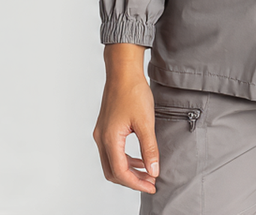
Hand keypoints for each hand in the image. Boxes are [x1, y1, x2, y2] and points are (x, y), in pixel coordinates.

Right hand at [93, 46, 158, 194]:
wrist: (123, 70)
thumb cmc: (133, 91)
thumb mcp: (146, 121)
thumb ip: (150, 148)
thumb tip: (154, 170)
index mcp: (109, 138)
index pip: (120, 172)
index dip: (136, 183)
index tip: (152, 185)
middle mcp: (101, 138)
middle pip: (113, 171)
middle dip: (132, 180)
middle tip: (151, 182)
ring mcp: (101, 133)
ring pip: (112, 162)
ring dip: (129, 170)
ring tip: (148, 172)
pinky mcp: (106, 128)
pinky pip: (113, 151)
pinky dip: (125, 159)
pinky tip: (140, 158)